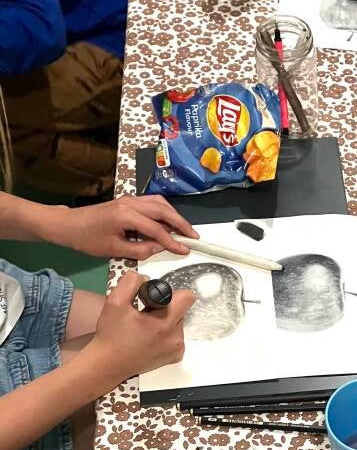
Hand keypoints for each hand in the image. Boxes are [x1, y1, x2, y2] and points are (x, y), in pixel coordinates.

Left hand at [47, 196, 198, 259]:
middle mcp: (130, 203)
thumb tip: (161, 247)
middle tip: (194, 236)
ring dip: (174, 215)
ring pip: (159, 203)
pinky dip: (165, 212)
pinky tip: (170, 222)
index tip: (186, 250)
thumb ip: (141, 249)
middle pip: (163, 210)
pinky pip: (152, 203)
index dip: (173, 241)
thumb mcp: (114, 250)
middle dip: (181, 223)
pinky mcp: (128, 200)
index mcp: (126, 215)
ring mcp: (129, 199)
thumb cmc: (88, 239)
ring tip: (185, 230)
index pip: (157, 229)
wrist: (69, 224)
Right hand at [90, 271, 194, 380]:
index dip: (170, 293)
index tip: (153, 300)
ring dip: (165, 320)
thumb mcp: (115, 302)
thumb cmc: (111, 334)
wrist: (108, 364)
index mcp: (165, 324)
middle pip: (181, 309)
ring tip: (145, 327)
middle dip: (165, 307)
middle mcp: (176, 338)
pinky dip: (165, 333)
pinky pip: (176, 336)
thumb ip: (131, 282)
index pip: (187, 298)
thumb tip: (146, 278)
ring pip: (178, 322)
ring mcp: (177, 349)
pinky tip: (149, 337)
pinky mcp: (174, 357)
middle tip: (144, 314)